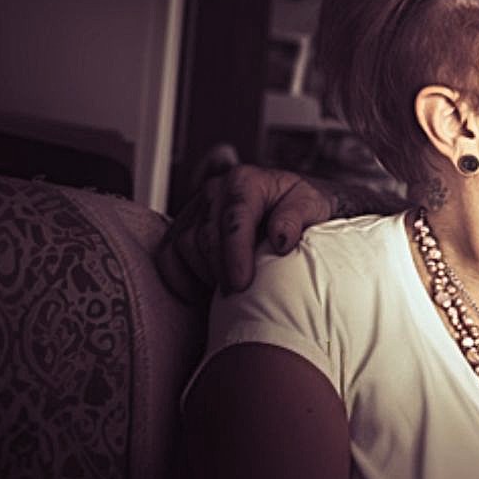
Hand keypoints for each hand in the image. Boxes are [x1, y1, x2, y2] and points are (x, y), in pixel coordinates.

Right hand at [155, 162, 335, 300]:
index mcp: (245, 181)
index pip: (234, 219)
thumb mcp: (312, 205)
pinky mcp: (182, 226)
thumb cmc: (300, 207)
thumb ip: (298, 217)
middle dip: (219, 271)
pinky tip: (202, 291)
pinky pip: (167, 255)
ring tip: (227, 291)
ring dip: (203, 274)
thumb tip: (280, 238)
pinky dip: (179, 278)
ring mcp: (194, 207)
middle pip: (204, 235)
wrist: (286, 206)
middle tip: (238, 297)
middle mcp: (214, 190)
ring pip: (183, 246)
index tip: (242, 284)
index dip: (235, 255)